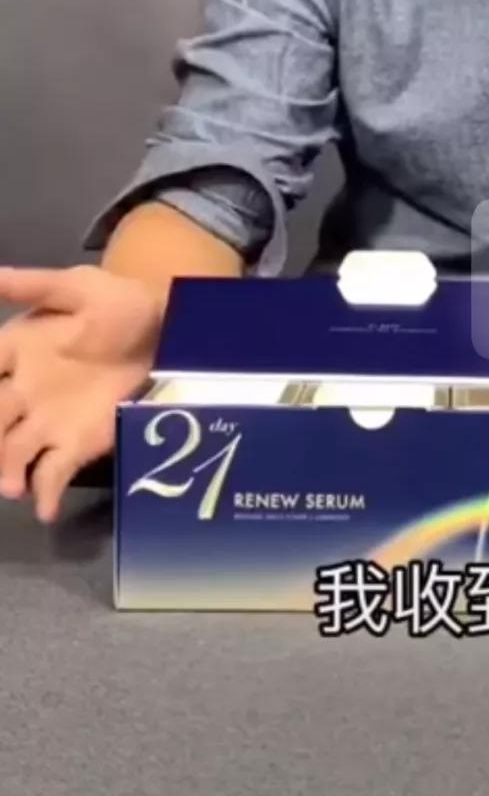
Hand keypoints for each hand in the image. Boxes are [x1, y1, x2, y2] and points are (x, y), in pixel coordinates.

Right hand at [0, 265, 163, 520]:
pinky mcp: (77, 443)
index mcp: (16, 350)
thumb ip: (34, 286)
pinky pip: (52, 471)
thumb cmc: (118, 304)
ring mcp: (47, 420)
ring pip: (14, 450)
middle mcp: (22, 390)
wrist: (166, 329)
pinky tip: (44, 509)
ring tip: (13, 486)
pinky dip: (46, 492)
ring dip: (8, 469)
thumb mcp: (77, 287)